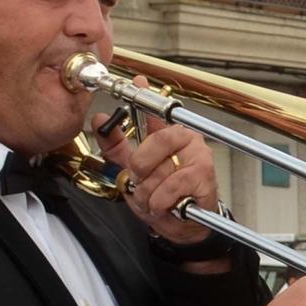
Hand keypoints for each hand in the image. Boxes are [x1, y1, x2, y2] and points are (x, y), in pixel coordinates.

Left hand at [95, 81, 220, 246]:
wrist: (187, 224)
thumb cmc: (165, 196)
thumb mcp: (135, 171)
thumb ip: (117, 147)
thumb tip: (100, 120)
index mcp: (170, 134)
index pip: (156, 110)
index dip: (146, 93)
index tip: (137, 80)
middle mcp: (187, 140)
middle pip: (152, 144)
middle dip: (139, 170)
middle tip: (141, 182)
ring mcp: (199, 156)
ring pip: (159, 171)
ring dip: (149, 194)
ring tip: (155, 199)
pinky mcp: (204, 176)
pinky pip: (171, 186)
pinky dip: (161, 201)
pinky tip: (166, 205)